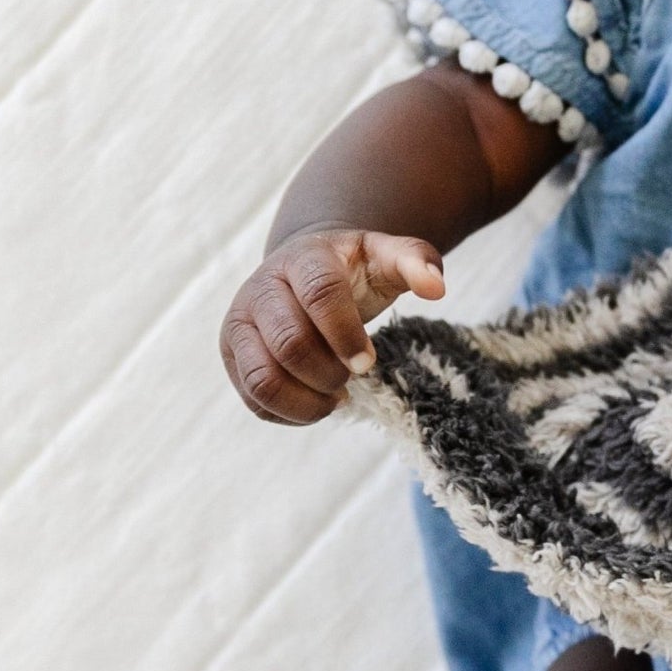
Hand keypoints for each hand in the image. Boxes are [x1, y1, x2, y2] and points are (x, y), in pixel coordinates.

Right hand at [220, 227, 445, 424]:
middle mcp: (260, 289)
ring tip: (337, 397)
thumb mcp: (387, 256)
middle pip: (289, 344)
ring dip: (307, 401)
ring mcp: (240, 326)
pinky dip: (291, 414)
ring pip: (262, 379)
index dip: (347, 334)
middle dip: (329, 372)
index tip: (369, 362)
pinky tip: (319, 403)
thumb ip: (417, 262)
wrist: (304, 272)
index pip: (319, 295)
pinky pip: (255, 400)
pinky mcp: (233, 358)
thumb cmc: (354, 269)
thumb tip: (437, 289)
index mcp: (303, 258)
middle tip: (355, 376)